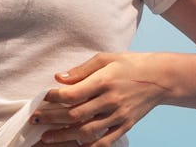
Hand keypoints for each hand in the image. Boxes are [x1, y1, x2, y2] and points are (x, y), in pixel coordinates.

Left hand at [30, 53, 169, 145]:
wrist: (161, 78)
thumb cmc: (130, 64)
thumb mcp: (105, 58)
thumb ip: (81, 70)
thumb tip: (59, 78)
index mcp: (105, 81)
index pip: (73, 94)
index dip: (54, 98)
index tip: (41, 98)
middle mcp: (111, 101)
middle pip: (76, 115)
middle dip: (52, 119)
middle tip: (35, 120)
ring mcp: (118, 116)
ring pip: (87, 132)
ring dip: (64, 137)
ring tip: (46, 138)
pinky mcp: (125, 126)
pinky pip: (104, 142)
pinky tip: (72, 146)